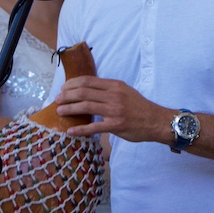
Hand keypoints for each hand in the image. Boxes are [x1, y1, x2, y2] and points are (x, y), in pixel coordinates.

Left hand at [54, 75, 169, 143]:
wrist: (156, 120)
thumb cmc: (139, 106)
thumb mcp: (124, 91)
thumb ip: (107, 90)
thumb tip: (87, 90)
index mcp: (114, 85)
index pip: (88, 81)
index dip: (72, 84)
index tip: (63, 88)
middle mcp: (113, 95)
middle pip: (83, 92)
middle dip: (67, 95)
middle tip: (57, 100)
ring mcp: (114, 110)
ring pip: (86, 107)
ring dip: (70, 109)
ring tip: (59, 111)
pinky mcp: (116, 125)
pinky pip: (94, 127)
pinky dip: (81, 129)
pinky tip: (71, 131)